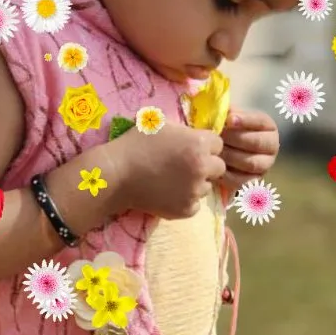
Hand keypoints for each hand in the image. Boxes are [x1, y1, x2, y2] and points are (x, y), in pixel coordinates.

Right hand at [109, 122, 225, 219]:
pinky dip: (186, 200)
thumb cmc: (135, 144)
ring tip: (174, 180)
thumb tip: (194, 134)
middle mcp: (202, 168)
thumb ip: (184, 129)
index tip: (190, 147)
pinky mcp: (185, 210)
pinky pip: (195, 205)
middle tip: (186, 165)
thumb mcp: (161, 124)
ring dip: (196, 183)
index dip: (205, 144)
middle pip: (219, 167)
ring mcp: (194, 191)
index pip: (218, 143)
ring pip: (207, 187)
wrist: (116, 174)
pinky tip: (170, 194)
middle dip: (206, 165)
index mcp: (198, 144)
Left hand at [219, 109, 278, 191]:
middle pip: (257, 143)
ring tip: (214, 152)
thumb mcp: (227, 117)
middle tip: (217, 137)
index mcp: (267, 126)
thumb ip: (227, 112)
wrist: (221, 150)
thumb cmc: (224, 129)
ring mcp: (265, 165)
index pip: (260, 121)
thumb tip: (223, 111)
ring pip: (251, 163)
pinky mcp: (254, 182)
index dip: (245, 120)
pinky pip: (244, 181)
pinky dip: (228, 175)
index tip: (229, 119)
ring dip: (230, 157)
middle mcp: (271, 146)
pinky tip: (216, 168)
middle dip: (235, 139)